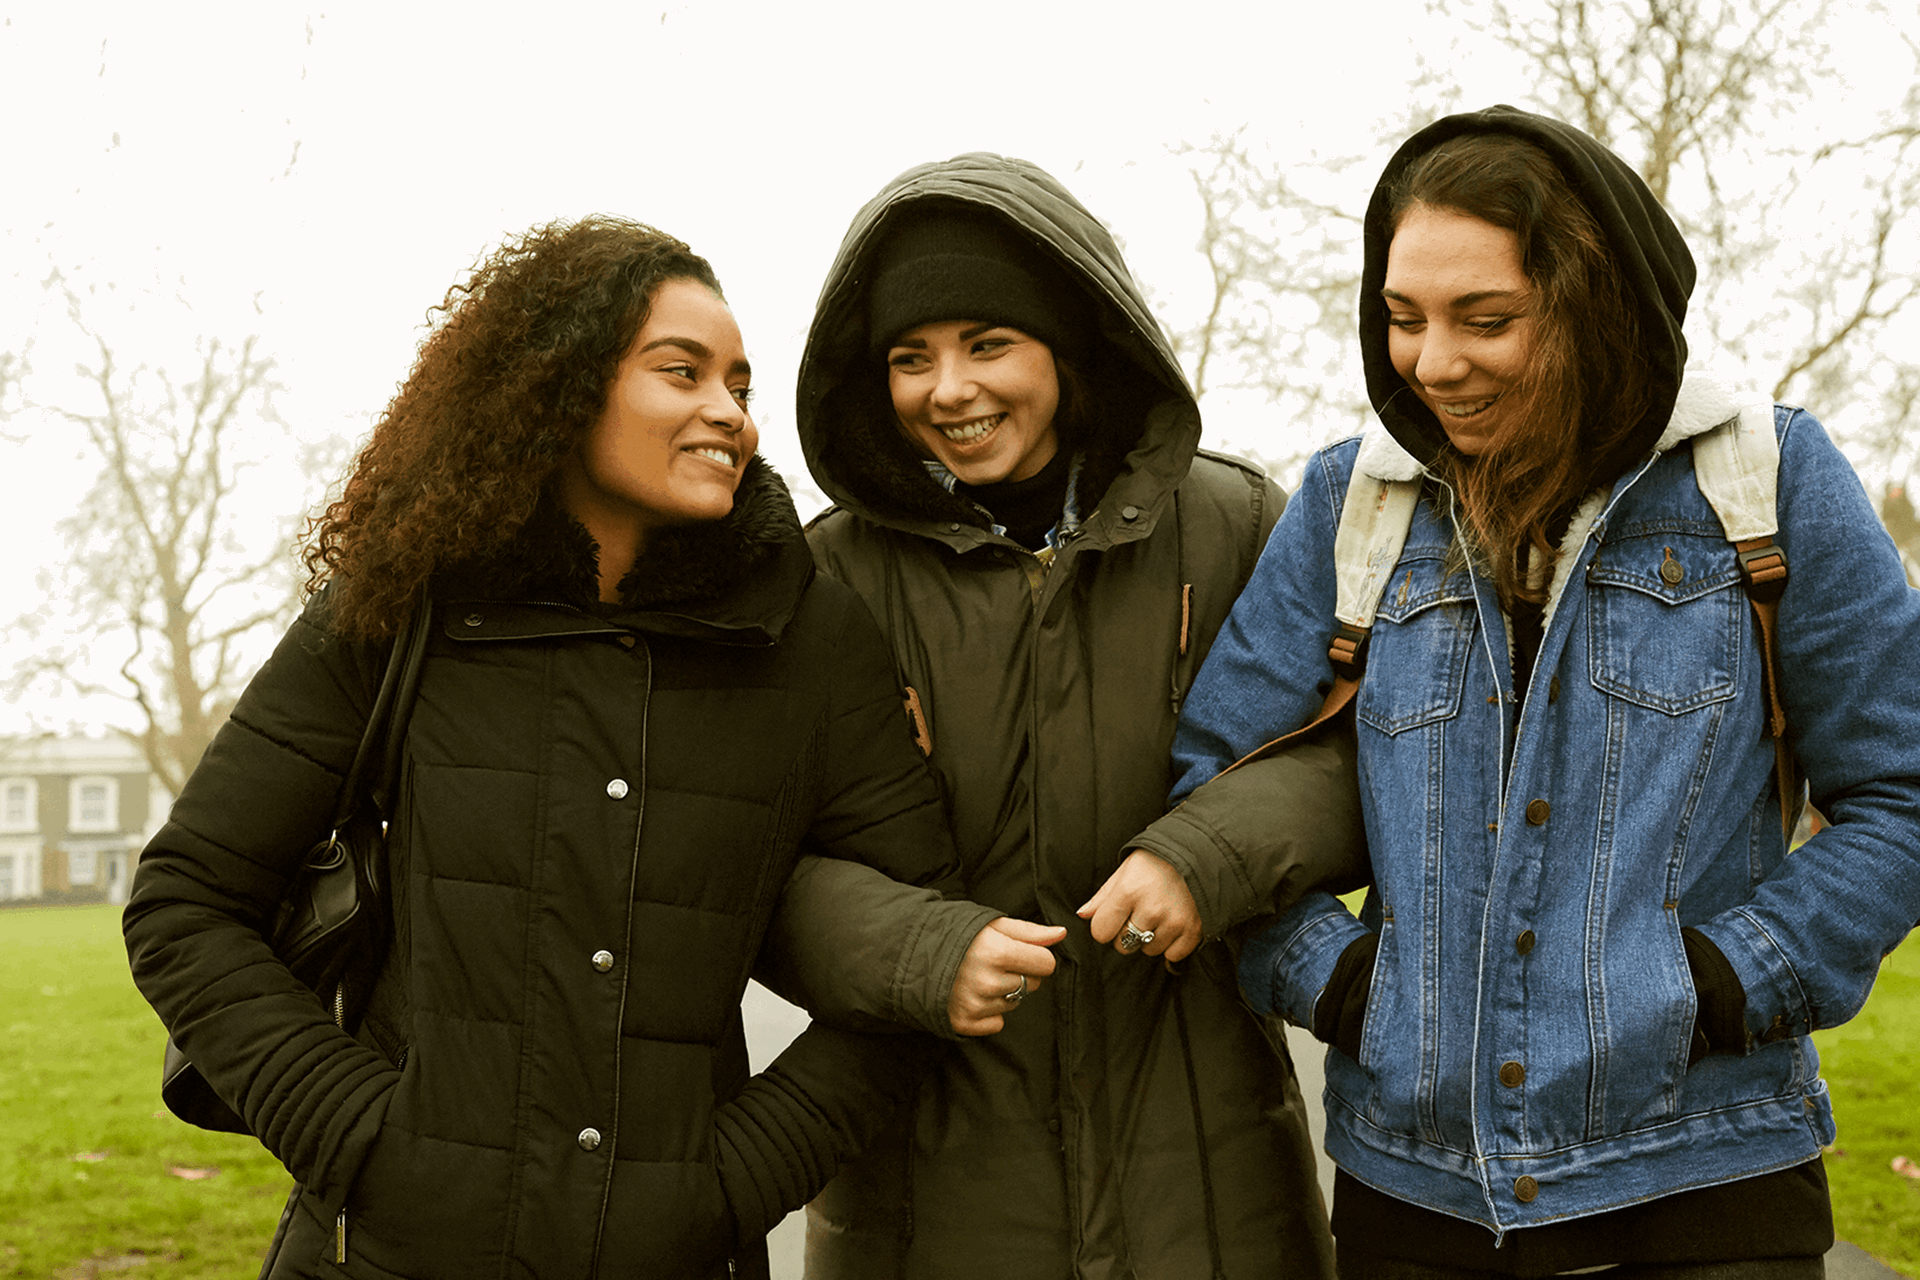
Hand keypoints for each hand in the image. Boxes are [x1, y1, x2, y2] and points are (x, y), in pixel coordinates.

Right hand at [948, 917, 1066, 1036]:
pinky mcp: (963, 1022)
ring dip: (1003, 992)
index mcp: (996, 952)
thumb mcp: (993, 925)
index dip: (1035, 956)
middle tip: (993, 963)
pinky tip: (971, 995)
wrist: (912, 954)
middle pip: (1032, 984)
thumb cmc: (957, 935)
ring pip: (1014, 1003)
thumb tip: (1061, 934)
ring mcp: (974, 1005)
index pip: (1046, 964)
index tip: (1018, 952)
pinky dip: (988, 1012)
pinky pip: (996, 1023)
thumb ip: (1030, 932)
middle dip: (1019, 973)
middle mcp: (986, 982)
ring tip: (978, 977)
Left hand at [1077, 849, 1201, 962]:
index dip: (1105, 926)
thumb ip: (1102, 896)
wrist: (1200, 854)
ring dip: (1151, 939)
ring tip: (1160, 915)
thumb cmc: (1158, 862)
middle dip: (1127, 934)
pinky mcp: (1193, 931)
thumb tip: (1083, 915)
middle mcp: (1150, 909)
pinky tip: (1174, 925)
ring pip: (1148, 951)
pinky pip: (1172, 955)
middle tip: (1139, 914)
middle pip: (1123, 946)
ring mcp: (1173, 922)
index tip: (1115, 917)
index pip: (1100, 932)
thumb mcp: (1125, 871)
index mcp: (1128, 891)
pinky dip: (1172, 945)